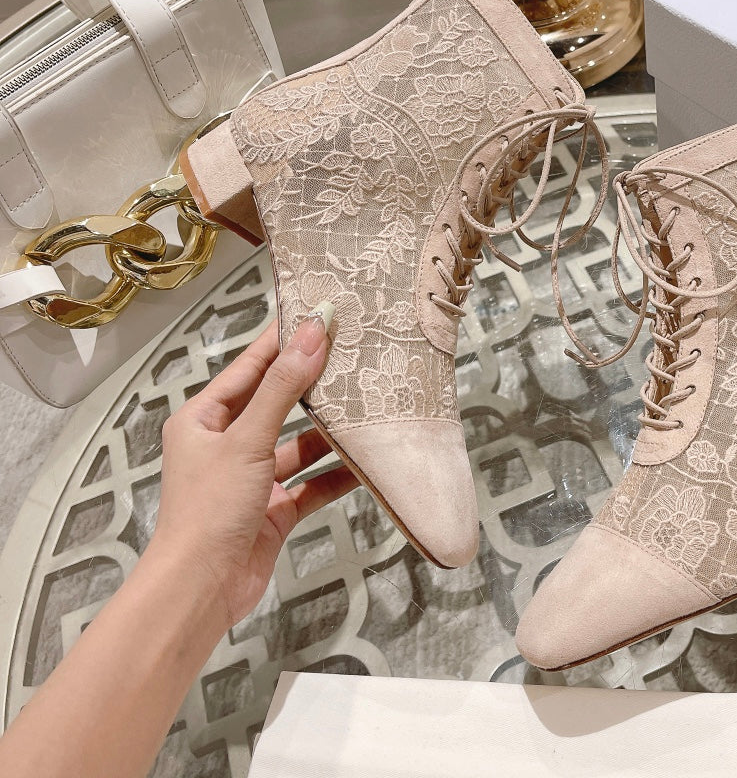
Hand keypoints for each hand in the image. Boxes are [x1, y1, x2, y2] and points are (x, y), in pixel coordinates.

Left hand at [147, 305, 358, 629]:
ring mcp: (251, 478)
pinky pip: (312, 482)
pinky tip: (368, 460)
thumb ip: (283, 386)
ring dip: (330, 430)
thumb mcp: (247, 438)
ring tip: (369, 403)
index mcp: (205, 418)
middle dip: (315, 382)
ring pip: (299, 443)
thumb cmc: (208, 509)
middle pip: (278, 402)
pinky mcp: (273, 509)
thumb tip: (313, 330)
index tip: (322, 311)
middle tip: (356, 353)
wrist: (200, 590)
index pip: (251, 366)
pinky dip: (337, 473)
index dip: (285, 339)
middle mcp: (227, 443)